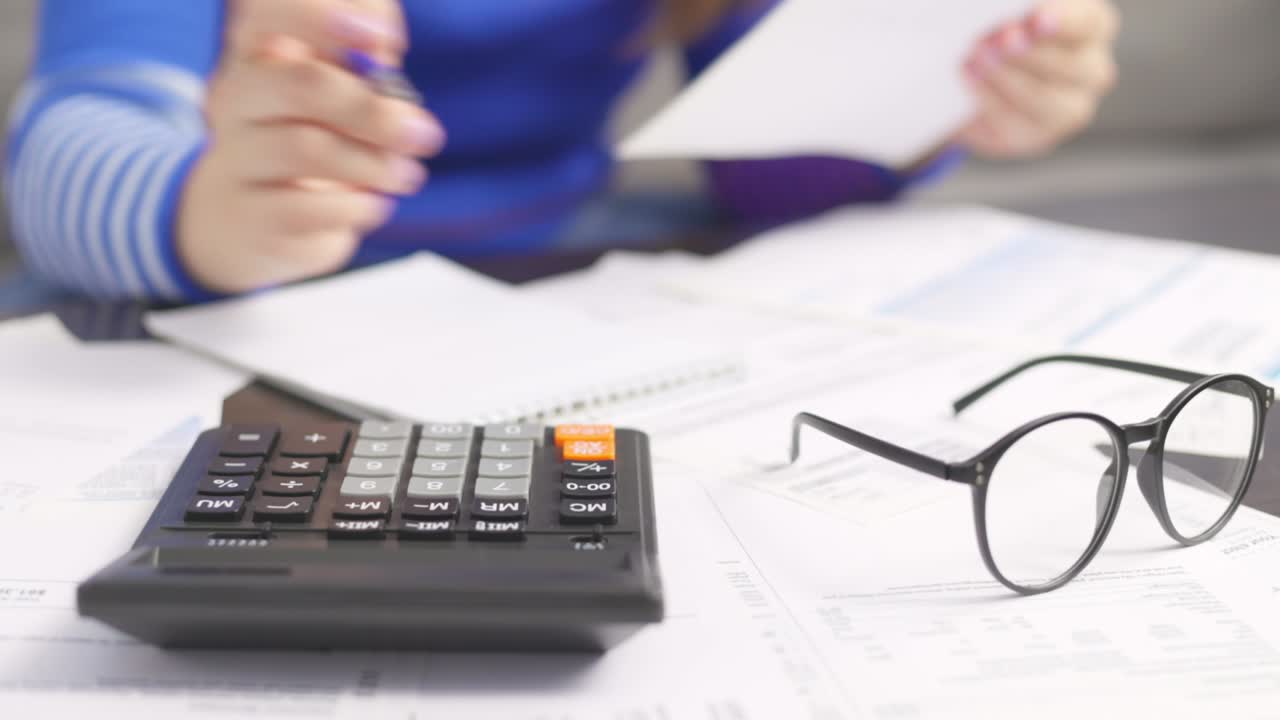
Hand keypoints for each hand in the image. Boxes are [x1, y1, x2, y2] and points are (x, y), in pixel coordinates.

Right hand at [178, 0, 444, 293]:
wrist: (255, 222)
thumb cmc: (315, 144)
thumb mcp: (343, 101)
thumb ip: (367, 71)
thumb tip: (384, 47)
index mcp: (260, 57)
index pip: (268, 15)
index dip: (320, 18)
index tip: (380, 36)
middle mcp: (237, 101)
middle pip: (299, 84)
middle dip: (373, 110)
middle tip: (424, 135)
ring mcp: (236, 159)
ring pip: (305, 149)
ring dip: (372, 164)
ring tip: (406, 176)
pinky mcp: (250, 216)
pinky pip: (305, 209)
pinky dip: (354, 207)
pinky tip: (371, 205)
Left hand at [956, 0, 1119, 157]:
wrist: (978, 83)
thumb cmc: (1003, 31)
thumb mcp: (1012, 13)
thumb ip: (1016, 10)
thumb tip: (1009, 17)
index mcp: (1093, 26)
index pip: (1087, 23)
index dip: (1064, 21)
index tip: (1037, 19)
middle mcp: (1093, 69)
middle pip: (1071, 65)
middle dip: (1029, 52)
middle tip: (995, 40)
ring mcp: (1071, 108)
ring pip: (1045, 99)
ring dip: (1006, 77)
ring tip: (976, 56)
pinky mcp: (1038, 136)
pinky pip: (1016, 123)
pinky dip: (989, 99)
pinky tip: (970, 77)